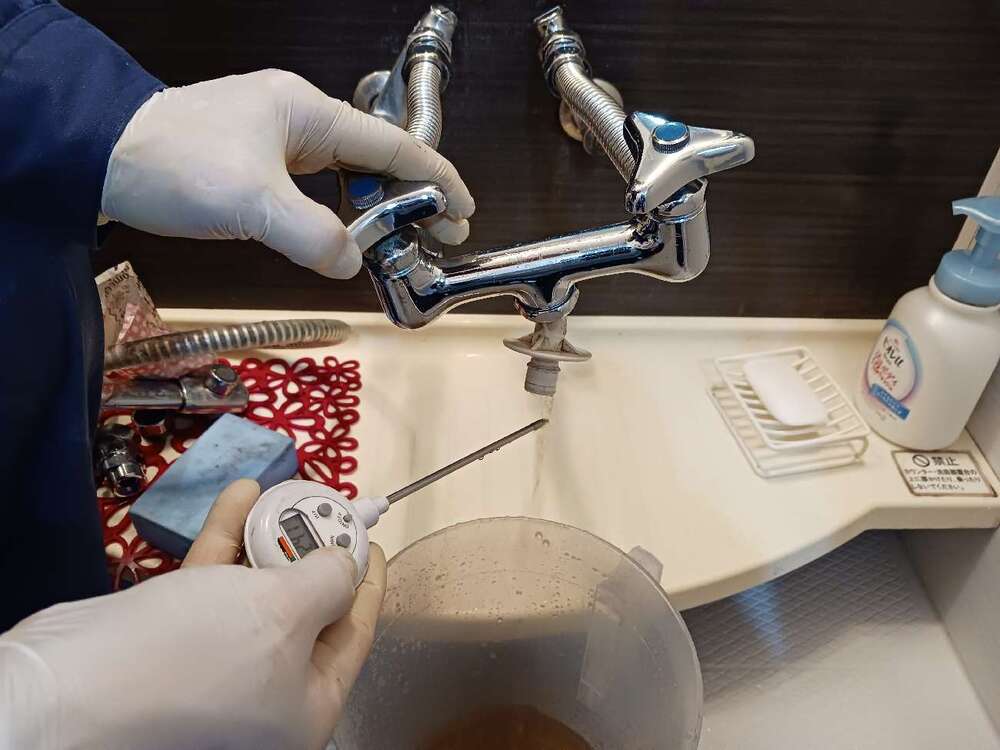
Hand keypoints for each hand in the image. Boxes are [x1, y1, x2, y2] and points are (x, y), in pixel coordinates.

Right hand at [0, 479, 386, 749]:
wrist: (72, 685)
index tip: (371, 538)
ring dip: (267, 536)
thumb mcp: (285, 613)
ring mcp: (220, 668)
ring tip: (280, 488)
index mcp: (307, 707)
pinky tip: (239, 495)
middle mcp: (267, 694)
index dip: (367, 583)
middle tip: (323, 504)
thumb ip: (328, 583)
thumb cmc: (201, 655)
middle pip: (306, 611)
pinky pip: (215, 584)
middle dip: (312, 552)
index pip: (355, 636)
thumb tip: (344, 566)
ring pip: (257, 592)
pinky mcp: (176, 641)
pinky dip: (227, 541)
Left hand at [101, 69, 475, 278]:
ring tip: (400, 245)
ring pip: (345, 175)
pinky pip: (314, 188)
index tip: (464, 210)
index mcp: (307, 112)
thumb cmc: (169, 161)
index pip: (392, 144)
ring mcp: (276, 139)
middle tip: (440, 236)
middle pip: (375, 158)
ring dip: (374, 210)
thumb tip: (351, 263)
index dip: (436, 178)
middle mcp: (298, 119)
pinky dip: (337, 214)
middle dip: (412, 198)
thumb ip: (314, 237)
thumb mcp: (252, 204)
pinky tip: (343, 238)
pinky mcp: (256, 161)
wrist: (100, 156)